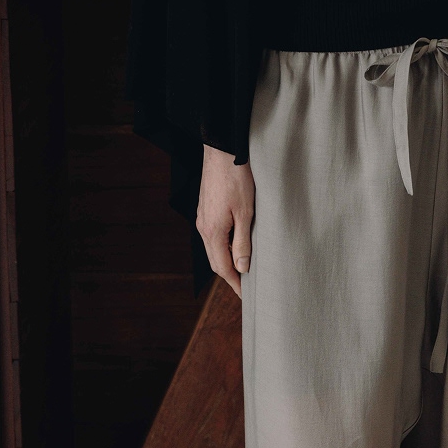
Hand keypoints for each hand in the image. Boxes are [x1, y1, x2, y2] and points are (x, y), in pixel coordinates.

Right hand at [196, 147, 254, 289]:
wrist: (222, 152)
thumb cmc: (237, 179)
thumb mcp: (246, 213)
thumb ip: (243, 242)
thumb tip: (242, 267)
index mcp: (213, 231)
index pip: (222, 267)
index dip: (235, 283)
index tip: (246, 295)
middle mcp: (203, 228)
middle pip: (215, 261)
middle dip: (229, 276)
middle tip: (245, 288)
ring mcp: (202, 219)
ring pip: (212, 249)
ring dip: (225, 261)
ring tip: (241, 269)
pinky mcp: (204, 210)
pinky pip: (212, 237)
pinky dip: (222, 247)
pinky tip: (234, 246)